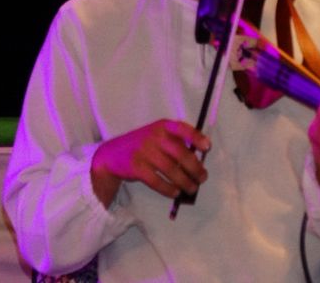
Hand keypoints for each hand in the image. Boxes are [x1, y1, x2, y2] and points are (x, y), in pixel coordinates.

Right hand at [91, 120, 210, 206]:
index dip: (196, 137)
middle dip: (195, 168)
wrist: (112, 155)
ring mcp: (144, 152)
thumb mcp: (157, 135)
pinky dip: (168, 189)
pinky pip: (157, 181)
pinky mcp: (136, 168)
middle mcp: (154, 136)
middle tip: (203, 177)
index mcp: (162, 126)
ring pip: (171, 170)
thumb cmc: (142, 145)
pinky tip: (175, 192)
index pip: (182, 128)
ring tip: (192, 188)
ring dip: (184, 181)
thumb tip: (198, 159)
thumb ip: (175, 142)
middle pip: (180, 153)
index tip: (207, 147)